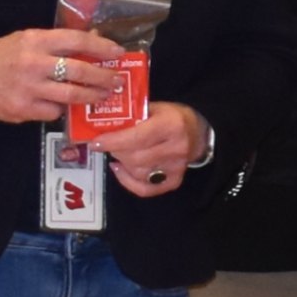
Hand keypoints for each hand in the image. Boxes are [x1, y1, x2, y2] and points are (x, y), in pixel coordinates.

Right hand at [0, 26, 122, 127]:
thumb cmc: (5, 56)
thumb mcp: (28, 40)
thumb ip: (58, 42)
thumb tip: (94, 38)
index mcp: (36, 41)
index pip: (77, 41)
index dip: (101, 47)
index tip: (118, 53)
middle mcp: (34, 63)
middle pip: (79, 71)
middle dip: (104, 77)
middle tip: (117, 81)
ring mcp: (29, 88)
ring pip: (72, 95)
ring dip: (93, 96)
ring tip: (103, 96)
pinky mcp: (24, 109)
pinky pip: (54, 111)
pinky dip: (63, 109)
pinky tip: (67, 106)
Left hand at [91, 101, 213, 191]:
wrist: (199, 132)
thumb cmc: (173, 117)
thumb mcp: (155, 107)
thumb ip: (133, 115)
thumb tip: (103, 124)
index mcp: (171, 125)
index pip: (137, 137)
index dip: (113, 141)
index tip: (97, 141)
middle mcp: (175, 148)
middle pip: (135, 157)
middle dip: (115, 151)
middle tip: (107, 144)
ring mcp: (176, 167)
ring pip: (138, 173)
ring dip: (122, 163)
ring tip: (117, 153)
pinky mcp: (174, 181)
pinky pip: (145, 189)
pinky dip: (128, 182)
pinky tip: (120, 169)